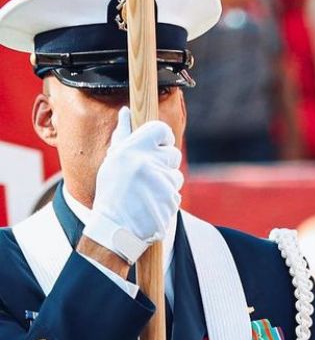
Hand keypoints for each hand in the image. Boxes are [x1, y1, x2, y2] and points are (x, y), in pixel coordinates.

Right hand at [86, 107, 182, 264]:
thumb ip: (124, 136)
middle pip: (174, 154)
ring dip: (165, 183)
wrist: (115, 228)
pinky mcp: (171, 200)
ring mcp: (161, 182)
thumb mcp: (112, 161)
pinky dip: (167, 199)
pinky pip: (176, 194)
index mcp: (132, 150)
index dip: (164, 137)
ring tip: (146, 194)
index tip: (159, 145)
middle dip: (165, 163)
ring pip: (176, 176)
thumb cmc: (112, 193)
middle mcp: (148, 163)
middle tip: (148, 175)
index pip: (161, 129)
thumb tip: (126, 112)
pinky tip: (151, 205)